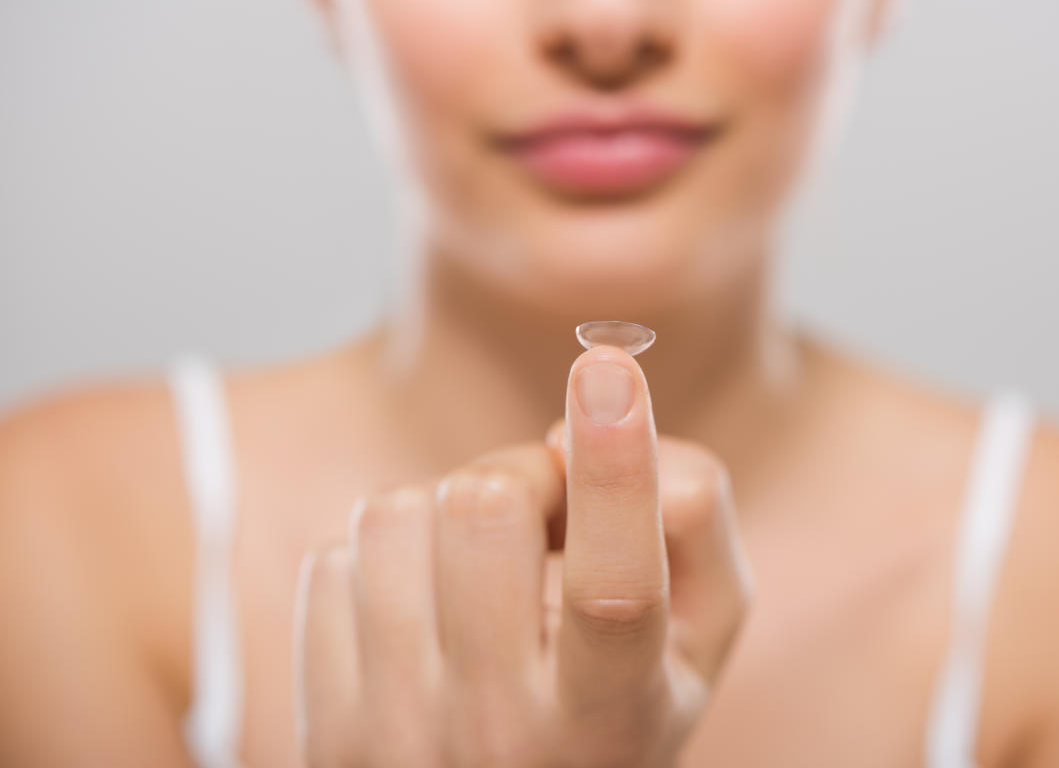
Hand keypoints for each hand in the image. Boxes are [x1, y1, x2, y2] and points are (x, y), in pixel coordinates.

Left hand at [294, 344, 753, 767]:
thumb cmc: (613, 711)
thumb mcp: (696, 639)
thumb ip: (692, 522)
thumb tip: (585, 424)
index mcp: (614, 718)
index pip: (615, 588)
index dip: (615, 470)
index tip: (609, 367)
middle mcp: (501, 732)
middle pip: (486, 508)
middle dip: (525, 475)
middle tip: (548, 519)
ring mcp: (397, 730)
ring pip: (399, 513)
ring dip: (450, 513)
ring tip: (482, 573)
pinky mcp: (322, 717)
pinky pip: (337, 558)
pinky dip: (390, 561)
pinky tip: (423, 613)